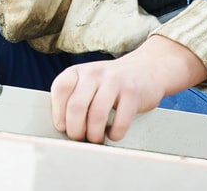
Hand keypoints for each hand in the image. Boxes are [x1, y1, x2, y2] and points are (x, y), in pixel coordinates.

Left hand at [50, 35, 206, 142]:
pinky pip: (120, 121)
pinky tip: (113, 134)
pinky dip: (115, 134)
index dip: (59, 112)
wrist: (147, 68)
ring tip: (96, 139)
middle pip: (76, 106)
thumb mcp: (88, 82)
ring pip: (97, 115)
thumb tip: (63, 127)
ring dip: (94, 135)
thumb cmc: (111, 83)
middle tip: (79, 138)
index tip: (62, 127)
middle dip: (75, 130)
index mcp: (78, 70)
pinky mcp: (132, 93)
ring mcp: (114, 81)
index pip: (60, 89)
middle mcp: (94, 72)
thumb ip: (74, 98)